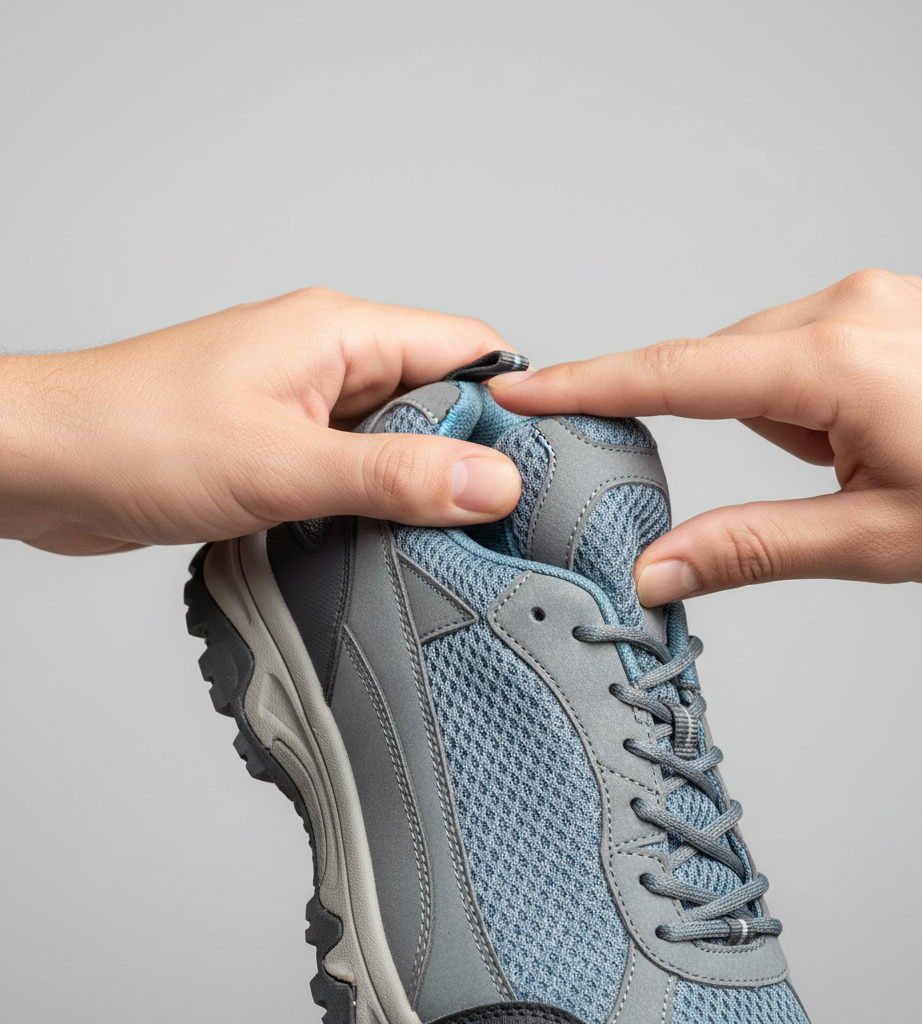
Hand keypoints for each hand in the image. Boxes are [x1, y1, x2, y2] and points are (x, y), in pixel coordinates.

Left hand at [0, 288, 521, 554]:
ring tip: (445, 539)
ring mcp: (302, 403)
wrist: (38, 465)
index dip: (511, 403)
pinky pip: (352, 467)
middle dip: (468, 454)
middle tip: (496, 519)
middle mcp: (327, 359)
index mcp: (339, 332)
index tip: (538, 467)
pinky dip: (373, 501)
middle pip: (437, 396)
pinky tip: (381, 542)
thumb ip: (394, 474)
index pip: (465, 348)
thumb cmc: (133, 437)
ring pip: (395, 438)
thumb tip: (491, 482)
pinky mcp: (278, 444)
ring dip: (417, 484)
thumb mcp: (284, 463)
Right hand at [491, 270, 921, 602]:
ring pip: (763, 365)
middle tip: (824, 487)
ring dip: (785, 424)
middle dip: (742, 436)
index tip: (520, 386)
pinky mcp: (886, 304)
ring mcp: (870, 297)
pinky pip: (804, 350)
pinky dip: (811, 400)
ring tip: (867, 462)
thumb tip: (653, 570)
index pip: (675, 372)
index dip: (587, 384)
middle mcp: (846, 307)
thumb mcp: (877, 541)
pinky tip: (873, 432)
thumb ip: (750, 548)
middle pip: (720, 371)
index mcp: (836, 360)